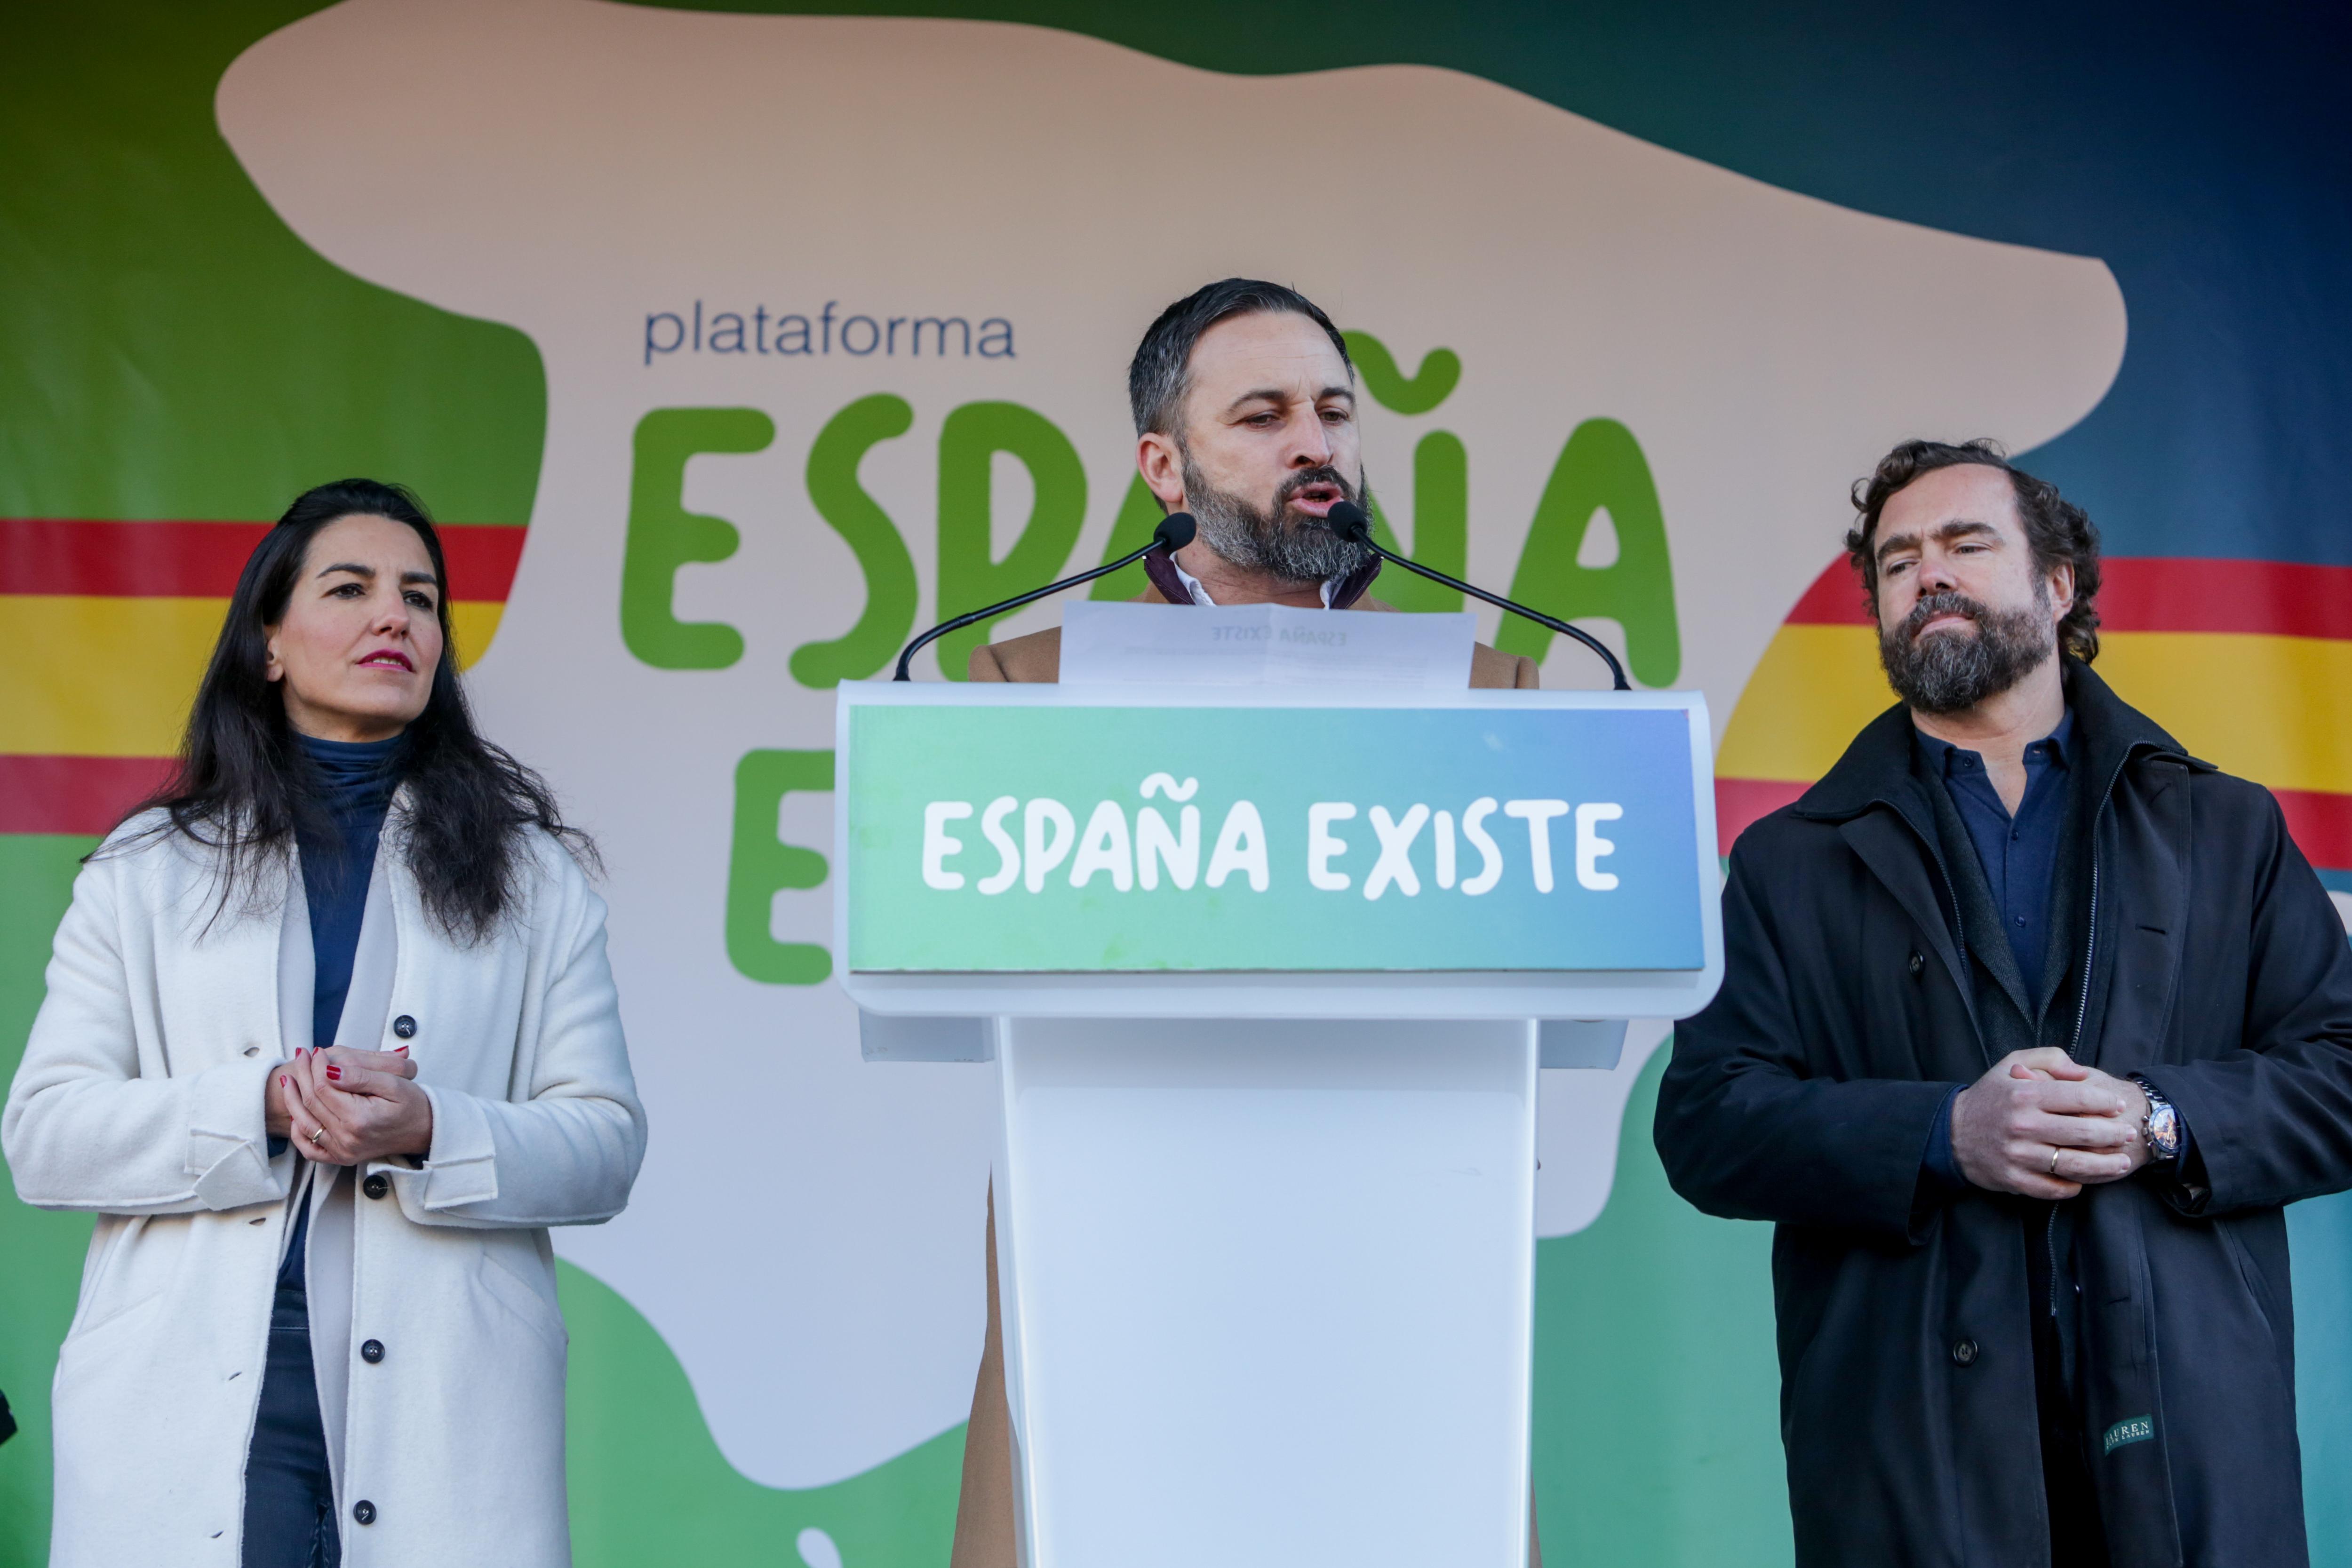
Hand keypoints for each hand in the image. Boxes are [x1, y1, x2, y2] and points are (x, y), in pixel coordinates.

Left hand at [279, 1046, 433, 1166]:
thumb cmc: (413, 1105)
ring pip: (305, 1122)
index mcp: (360, 1119)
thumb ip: (361, 1076)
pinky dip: (298, 1131)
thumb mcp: (395, 1083)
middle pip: (312, 1102)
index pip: (324, 1087)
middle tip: (301, 1055)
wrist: (425, 1131)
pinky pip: (309, 1148)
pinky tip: (296, 1113)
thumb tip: (330, 1070)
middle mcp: (347, 1139)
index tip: (317, 1051)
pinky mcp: (340, 1157)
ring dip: (293, 1098)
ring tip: (289, 1077)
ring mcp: (342, 1151)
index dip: (316, 1066)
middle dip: (304, 1075)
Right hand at [1950, 1047, 2142, 1197]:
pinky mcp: (2014, 1178)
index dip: (2106, 1102)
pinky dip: (2074, 1186)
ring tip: (2122, 1161)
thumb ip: (2050, 1060)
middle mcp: (2023, 1125)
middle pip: (2083, 1132)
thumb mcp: (2012, 1063)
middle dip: (2114, 1134)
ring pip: (2075, 1164)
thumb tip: (2082, 1074)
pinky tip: (2084, 1179)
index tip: (2118, 1106)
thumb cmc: (1990, 1096)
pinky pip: (2054, 1187)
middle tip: (2128, 1134)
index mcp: (2025, 1095)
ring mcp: (2019, 1155)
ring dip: (2105, 1165)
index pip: (2079, 1097)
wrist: (1952, 1132)